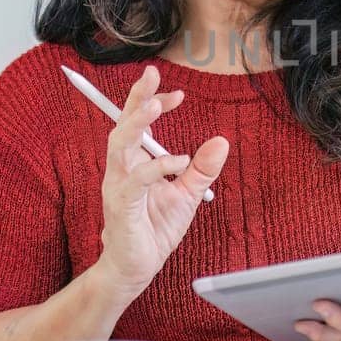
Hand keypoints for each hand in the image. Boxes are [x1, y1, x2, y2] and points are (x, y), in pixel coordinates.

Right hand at [95, 66, 227, 295]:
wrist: (138, 266)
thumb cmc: (156, 228)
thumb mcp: (188, 193)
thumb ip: (202, 168)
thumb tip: (221, 141)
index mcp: (135, 162)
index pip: (137, 123)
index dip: (151, 101)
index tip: (179, 92)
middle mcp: (121, 169)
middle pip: (122, 125)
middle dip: (136, 97)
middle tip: (151, 74)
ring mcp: (118, 186)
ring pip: (119, 145)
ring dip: (136, 123)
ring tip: (156, 104)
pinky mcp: (121, 206)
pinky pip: (135, 181)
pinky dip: (157, 167)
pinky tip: (179, 161)